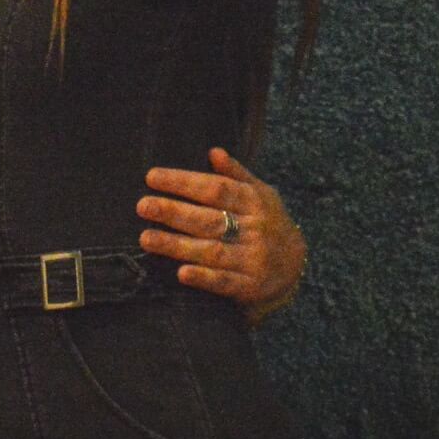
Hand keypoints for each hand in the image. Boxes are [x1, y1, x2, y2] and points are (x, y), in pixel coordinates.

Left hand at [136, 147, 306, 324]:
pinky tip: (181, 273)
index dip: (183, 182)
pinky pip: (224, 282)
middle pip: (208, 219)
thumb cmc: (268, 222)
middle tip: (142, 206)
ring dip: (177, 245)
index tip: (152, 177)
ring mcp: (252, 259)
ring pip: (211, 251)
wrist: (297, 266)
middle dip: (173, 212)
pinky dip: (204, 278)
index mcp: (254, 202)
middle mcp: (254, 229)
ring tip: (146, 238)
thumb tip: (214, 151)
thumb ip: (236, 174)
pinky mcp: (250, 286)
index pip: (215, 188)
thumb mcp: (261, 193)